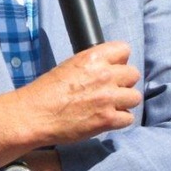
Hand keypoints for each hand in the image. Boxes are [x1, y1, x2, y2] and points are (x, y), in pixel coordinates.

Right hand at [0, 41, 141, 168]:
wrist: (35, 114)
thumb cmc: (46, 91)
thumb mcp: (70, 65)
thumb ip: (93, 65)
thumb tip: (108, 68)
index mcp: (93, 57)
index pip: (124, 49)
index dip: (119, 60)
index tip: (113, 68)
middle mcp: (104, 75)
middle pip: (133, 74)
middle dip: (123, 82)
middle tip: (110, 90)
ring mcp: (108, 98)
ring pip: (134, 97)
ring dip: (124, 102)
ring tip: (109, 106)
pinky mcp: (108, 119)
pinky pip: (128, 118)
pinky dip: (119, 120)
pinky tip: (106, 119)